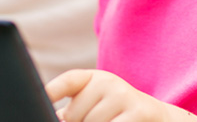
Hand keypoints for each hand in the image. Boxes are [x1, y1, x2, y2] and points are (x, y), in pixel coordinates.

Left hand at [45, 69, 196, 121]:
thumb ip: (71, 112)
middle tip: (100, 120)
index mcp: (94, 78)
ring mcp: (124, 97)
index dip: (51, 91)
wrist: (157, 118)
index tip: (39, 98)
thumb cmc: (116, 115)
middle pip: (74, 115)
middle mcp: (109, 82)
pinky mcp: (138, 113)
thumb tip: (52, 117)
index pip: (68, 81)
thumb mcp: (95, 106)